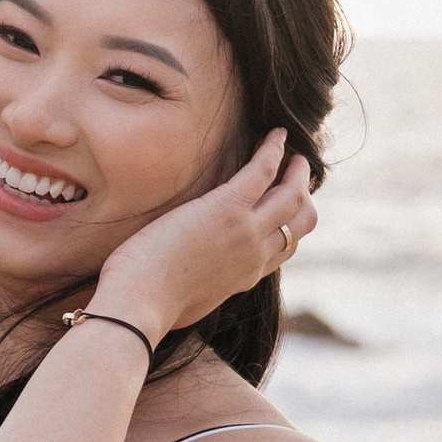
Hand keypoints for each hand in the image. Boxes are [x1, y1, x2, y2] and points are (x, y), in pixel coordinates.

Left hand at [90, 131, 318, 346]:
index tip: (286, 205)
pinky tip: (274, 135)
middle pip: (301, 222)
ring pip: (291, 195)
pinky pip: (263, 171)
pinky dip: (273, 150)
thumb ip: (201, 284)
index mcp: (245, 277)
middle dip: (303, 193)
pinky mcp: (226, 208)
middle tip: (297, 171)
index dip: (291, 224)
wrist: (138, 306)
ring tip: (291, 150)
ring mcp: (246, 232)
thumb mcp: (189, 300)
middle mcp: (255, 255)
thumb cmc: (148, 305)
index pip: (285, 248)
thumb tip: (187, 277)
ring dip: (296, 169)